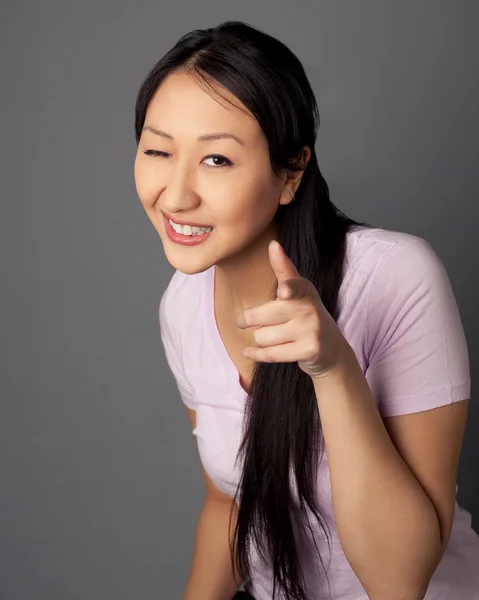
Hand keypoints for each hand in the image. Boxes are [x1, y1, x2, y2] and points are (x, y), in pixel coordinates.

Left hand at [235, 240, 354, 379]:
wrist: (330, 348)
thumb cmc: (305, 315)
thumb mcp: (299, 291)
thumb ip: (284, 270)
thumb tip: (273, 244)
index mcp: (305, 289)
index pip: (295, 286)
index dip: (289, 289)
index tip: (283, 291)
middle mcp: (310, 309)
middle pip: (260, 316)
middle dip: (247, 320)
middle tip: (243, 321)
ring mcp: (311, 331)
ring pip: (262, 337)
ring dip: (260, 339)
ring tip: (271, 337)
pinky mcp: (309, 351)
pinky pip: (270, 354)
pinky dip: (256, 354)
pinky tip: (249, 351)